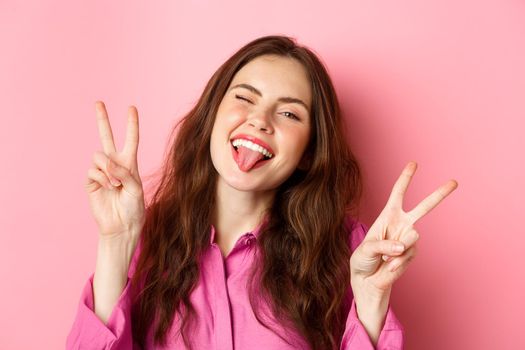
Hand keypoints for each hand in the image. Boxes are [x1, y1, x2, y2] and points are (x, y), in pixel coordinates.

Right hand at [85, 101, 145, 241]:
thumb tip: (107, 162)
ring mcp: (102, 172)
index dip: (131, 124)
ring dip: (108, 169)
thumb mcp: (136, 188)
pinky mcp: (91, 181)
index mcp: (130, 163)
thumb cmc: (134, 207)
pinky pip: (93, 170)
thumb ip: (124, 172)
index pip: (130, 140)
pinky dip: (102, 178)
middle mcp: (115, 164)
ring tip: (116, 184)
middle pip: (107, 137)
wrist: (121, 225)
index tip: (131, 108)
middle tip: (99, 102)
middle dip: (102, 120)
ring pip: (99, 156)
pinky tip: (109, 187)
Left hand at [350, 161, 457, 298]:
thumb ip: (383, 245)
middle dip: (439, 194)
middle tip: (454, 182)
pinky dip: (397, 261)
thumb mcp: (366, 249)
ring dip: (398, 248)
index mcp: (388, 215)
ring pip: (414, 235)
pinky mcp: (412, 253)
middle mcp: (401, 224)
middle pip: (424, 207)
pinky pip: (409, 253)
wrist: (368, 280)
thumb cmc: (363, 260)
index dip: (405, 178)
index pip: (398, 193)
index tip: (414, 163)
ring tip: (386, 257)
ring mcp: (409, 239)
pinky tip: (389, 265)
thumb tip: (402, 245)